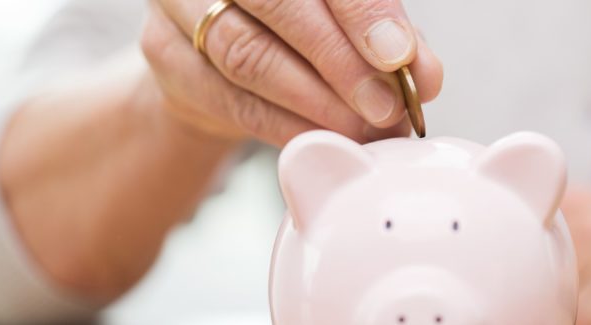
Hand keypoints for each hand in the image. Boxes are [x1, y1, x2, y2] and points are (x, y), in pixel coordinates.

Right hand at [142, 0, 443, 145]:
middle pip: (278, 5)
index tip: (401, 58)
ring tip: (360, 129)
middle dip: (339, 61)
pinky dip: (282, 126)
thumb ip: (384, 38)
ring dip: (313, 101)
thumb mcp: (344, 17)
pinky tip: (320, 139)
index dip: (363, 12)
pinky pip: (229, 99)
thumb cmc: (293, 23)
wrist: (217, 56)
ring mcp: (179, 5)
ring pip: (246, 55)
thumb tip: (424, 75)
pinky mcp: (166, 57)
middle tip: (384, 106)